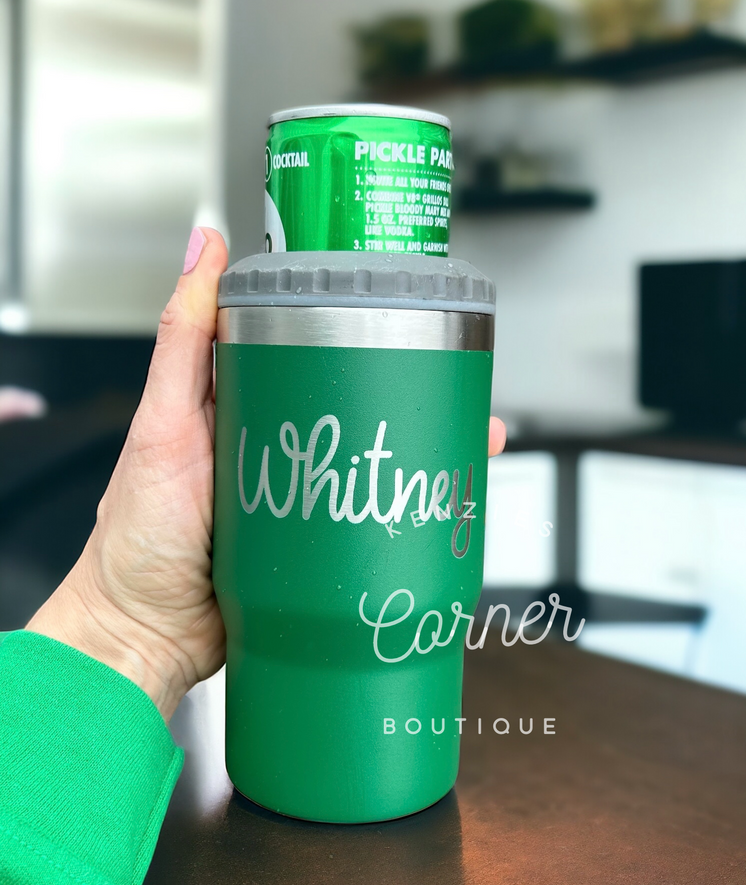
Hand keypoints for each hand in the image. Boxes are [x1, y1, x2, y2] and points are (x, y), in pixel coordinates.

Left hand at [27, 230, 507, 720]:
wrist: (146, 638)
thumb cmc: (137, 536)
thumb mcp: (161, 423)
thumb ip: (183, 340)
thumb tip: (202, 246)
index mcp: (241, 404)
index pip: (304, 346)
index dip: (351, 322)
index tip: (397, 303)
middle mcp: (278, 445)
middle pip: (353, 403)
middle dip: (410, 389)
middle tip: (454, 376)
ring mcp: (303, 495)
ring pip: (373, 460)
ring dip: (424, 448)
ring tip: (471, 437)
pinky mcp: (318, 545)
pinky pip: (372, 518)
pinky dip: (411, 508)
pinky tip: (446, 501)